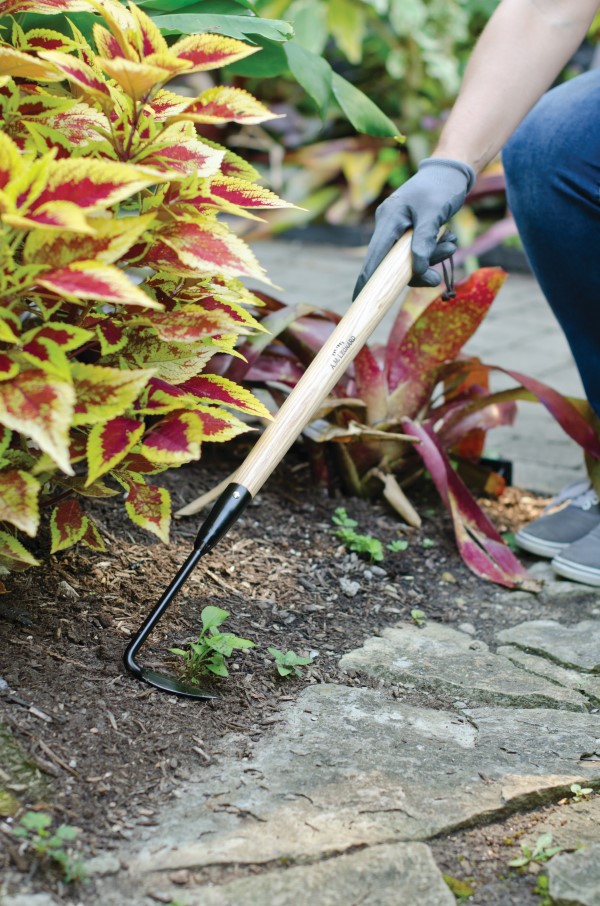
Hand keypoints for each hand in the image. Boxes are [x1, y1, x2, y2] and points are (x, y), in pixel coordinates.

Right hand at [353, 158, 474, 297]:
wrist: (452, 170)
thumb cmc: (441, 187)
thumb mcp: (434, 213)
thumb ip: (424, 241)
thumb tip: (417, 269)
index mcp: (389, 218)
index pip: (374, 255)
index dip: (367, 279)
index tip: (358, 299)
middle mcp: (389, 225)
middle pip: (394, 262)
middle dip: (418, 269)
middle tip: (437, 277)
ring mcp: (399, 229)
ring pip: (409, 258)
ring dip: (431, 258)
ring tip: (451, 244)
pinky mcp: (410, 231)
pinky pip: (418, 250)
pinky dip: (433, 250)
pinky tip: (449, 239)